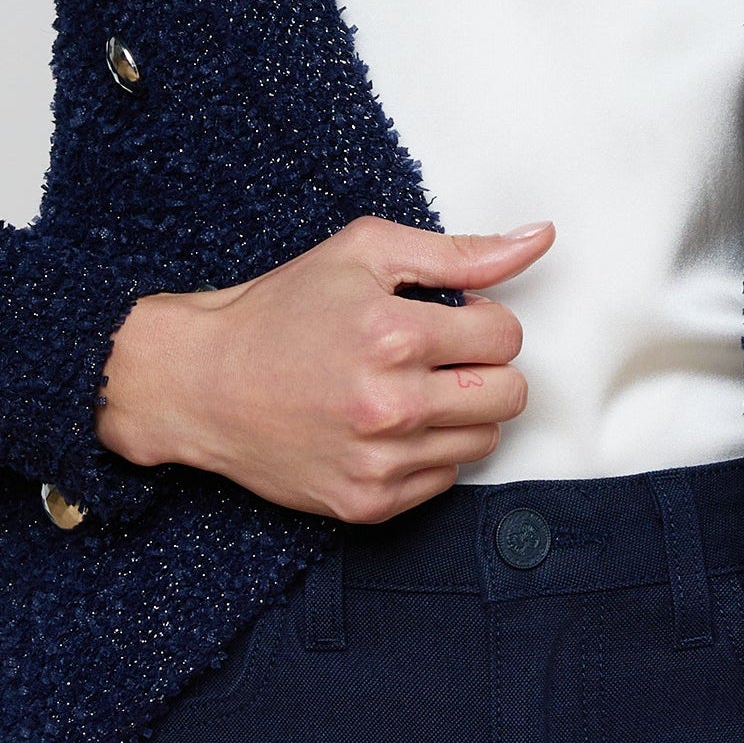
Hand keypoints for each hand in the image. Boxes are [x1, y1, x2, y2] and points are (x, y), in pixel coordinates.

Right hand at [94, 216, 552, 520]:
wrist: (203, 383)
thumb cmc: (282, 310)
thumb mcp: (365, 253)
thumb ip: (459, 250)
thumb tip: (540, 238)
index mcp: (394, 335)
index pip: (506, 334)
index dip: (481, 319)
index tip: (444, 317)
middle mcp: (391, 405)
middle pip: (509, 394)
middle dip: (484, 367)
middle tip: (436, 354)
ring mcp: (380, 462)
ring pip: (485, 440)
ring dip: (460, 411)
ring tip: (407, 388)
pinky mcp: (368, 504)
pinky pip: (446, 479)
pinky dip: (429, 451)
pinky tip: (386, 425)